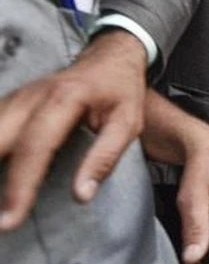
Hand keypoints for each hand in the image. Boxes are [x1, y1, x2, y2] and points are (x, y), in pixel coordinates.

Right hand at [0, 30, 146, 230]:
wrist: (109, 58)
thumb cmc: (121, 92)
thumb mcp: (127, 123)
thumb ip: (105, 157)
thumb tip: (81, 195)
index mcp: (64, 99)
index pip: (35, 147)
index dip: (20, 185)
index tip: (9, 219)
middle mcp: (31, 96)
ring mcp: (16, 97)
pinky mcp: (9, 102)